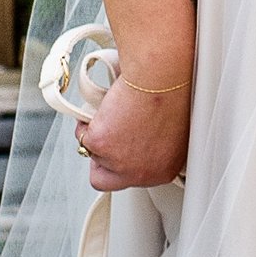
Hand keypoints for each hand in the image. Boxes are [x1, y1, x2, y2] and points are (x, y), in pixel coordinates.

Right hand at [77, 75, 191, 189]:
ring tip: (112, 111)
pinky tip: (103, 106)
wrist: (161, 76)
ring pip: (93, 155)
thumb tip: (134, 138)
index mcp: (164, 169)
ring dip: (97, 134)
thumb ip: (153, 144)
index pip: (135, 178)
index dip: (124, 160)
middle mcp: (143, 173)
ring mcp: (120, 162)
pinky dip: (87, 120)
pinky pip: (83, 136)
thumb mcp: (171, 128)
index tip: (122, 146)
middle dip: (102, 160)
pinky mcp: (100, 145)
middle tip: (106, 137)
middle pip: (107, 180)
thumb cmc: (172, 92)